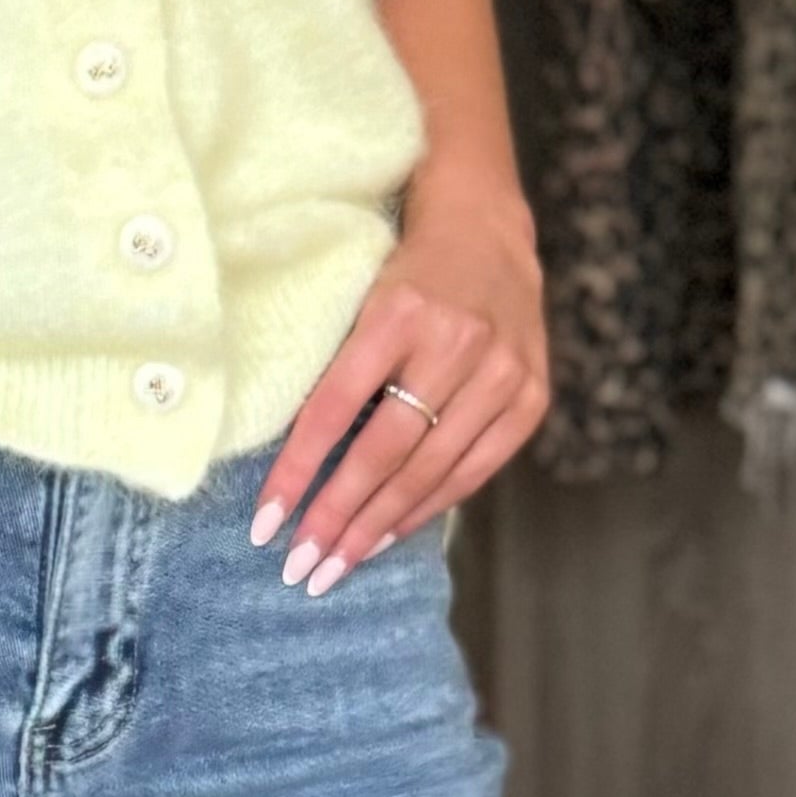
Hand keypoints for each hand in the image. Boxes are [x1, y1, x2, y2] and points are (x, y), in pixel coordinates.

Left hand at [248, 169, 546, 589]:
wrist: (488, 229)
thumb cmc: (404, 271)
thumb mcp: (360, 298)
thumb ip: (336, 368)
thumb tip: (290, 464)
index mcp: (399, 311)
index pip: (334, 408)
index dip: (296, 471)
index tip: (265, 523)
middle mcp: (457, 342)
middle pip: (384, 452)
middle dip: (336, 517)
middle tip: (299, 567)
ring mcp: (503, 372)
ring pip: (429, 472)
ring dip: (376, 527)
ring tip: (335, 566)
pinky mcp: (530, 397)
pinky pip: (472, 471)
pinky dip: (425, 509)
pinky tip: (387, 535)